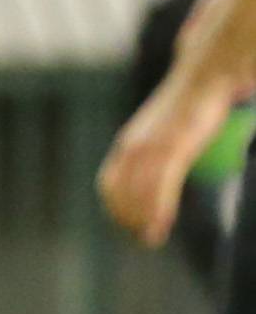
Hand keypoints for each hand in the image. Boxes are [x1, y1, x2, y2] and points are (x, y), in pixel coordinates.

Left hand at [98, 76, 237, 247]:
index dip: (115, 207)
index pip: (110, 183)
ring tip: (150, 239)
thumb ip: (158, 153)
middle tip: (142, 238)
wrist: (204, 73)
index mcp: (128, 143)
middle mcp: (133, 146)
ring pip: (139, 193)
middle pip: (120, 192)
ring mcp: (153, 146)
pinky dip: (158, 209)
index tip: (126, 224)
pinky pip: (161, 184)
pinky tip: (160, 226)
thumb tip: (162, 177)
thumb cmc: (189, 104)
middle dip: (127, 218)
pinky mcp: (174, 145)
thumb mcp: (165, 129)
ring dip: (142, 220)